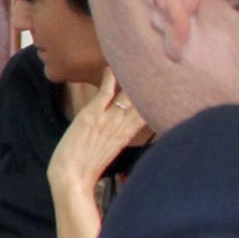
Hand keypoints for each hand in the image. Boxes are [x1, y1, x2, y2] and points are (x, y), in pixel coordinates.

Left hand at [49, 70, 149, 200]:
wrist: (71, 178)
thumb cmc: (86, 166)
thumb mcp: (110, 149)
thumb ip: (119, 135)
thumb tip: (123, 124)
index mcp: (128, 135)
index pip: (149, 111)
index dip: (157, 97)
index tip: (166, 83)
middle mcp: (123, 126)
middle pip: (144, 100)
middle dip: (152, 83)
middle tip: (158, 63)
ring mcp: (108, 120)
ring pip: (129, 94)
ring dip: (133, 76)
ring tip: (137, 59)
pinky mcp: (92, 116)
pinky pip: (106, 92)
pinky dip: (110, 78)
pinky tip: (111, 65)